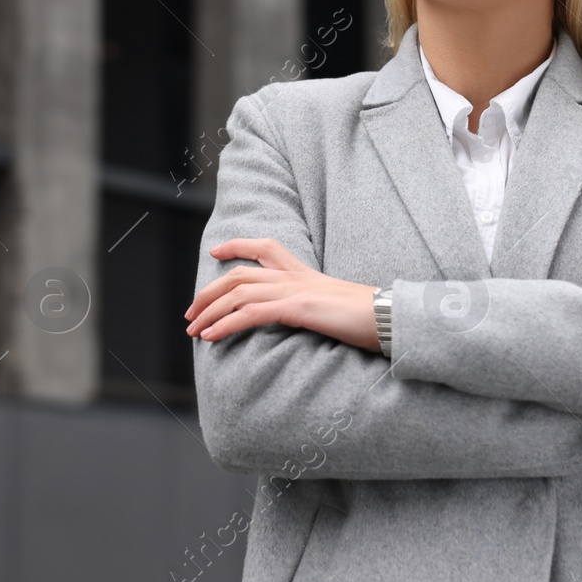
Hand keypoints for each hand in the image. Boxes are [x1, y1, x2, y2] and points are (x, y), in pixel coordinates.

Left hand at [185, 237, 379, 351]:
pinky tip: (211, 336)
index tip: (216, 252)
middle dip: (208, 292)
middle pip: (238, 274)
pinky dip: (225, 324)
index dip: (237, 246)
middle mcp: (295, 276)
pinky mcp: (298, 307)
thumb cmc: (369, 317)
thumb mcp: (335, 306)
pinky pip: (251, 314)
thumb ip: (315, 306)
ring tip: (193, 330)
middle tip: (190, 314)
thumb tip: (305, 317)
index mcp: (304, 273)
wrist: (391, 317)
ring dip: (209, 312)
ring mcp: (296, 289)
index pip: (265, 248)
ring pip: (238, 293)